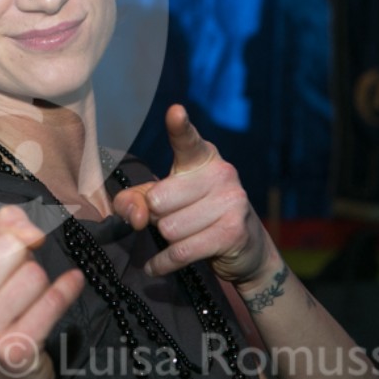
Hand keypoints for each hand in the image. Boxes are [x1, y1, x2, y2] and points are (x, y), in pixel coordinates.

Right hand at [0, 196, 82, 378]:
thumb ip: (3, 232)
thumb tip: (25, 226)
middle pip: (9, 249)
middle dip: (21, 257)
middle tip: (11, 279)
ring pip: (33, 274)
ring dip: (39, 281)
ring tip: (25, 299)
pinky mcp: (12, 350)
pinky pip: (52, 301)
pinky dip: (67, 289)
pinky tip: (70, 285)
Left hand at [113, 104, 274, 287]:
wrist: (245, 249)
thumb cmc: (194, 215)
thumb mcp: (161, 201)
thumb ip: (134, 201)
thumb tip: (136, 216)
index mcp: (201, 157)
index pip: (186, 140)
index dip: (179, 126)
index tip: (175, 111)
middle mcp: (221, 173)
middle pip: (159, 201)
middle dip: (157, 217)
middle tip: (175, 218)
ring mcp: (232, 201)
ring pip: (169, 228)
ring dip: (167, 239)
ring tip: (185, 235)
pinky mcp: (234, 232)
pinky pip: (180, 251)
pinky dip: (162, 264)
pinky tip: (157, 266)